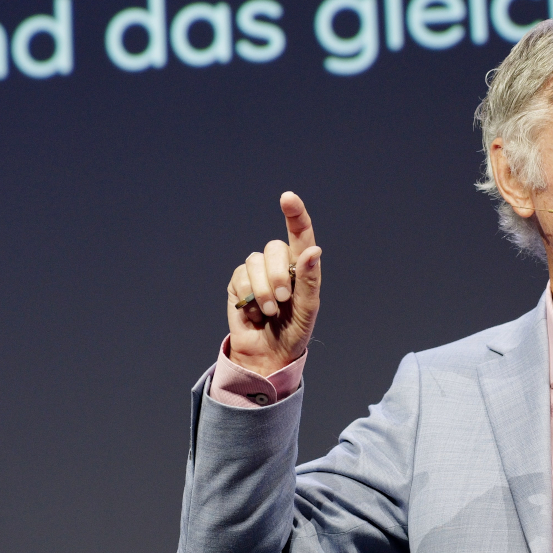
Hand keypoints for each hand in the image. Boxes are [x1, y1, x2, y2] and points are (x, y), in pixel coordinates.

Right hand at [225, 192, 321, 376]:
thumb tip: (313, 251)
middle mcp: (279, 264)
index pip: (300, 234)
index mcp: (302, 266)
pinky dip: (248, 296)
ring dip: (263, 289)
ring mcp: (257, 272)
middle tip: (283, 300)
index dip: (295, 213)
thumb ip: (310, 280)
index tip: (288, 198)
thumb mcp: (308, 309)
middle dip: (278, 275)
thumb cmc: (293, 332)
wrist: (267, 354)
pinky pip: (239, 276)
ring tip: (270, 311)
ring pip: (255, 260)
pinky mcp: (238, 283)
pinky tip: (254, 311)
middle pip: (274, 248)